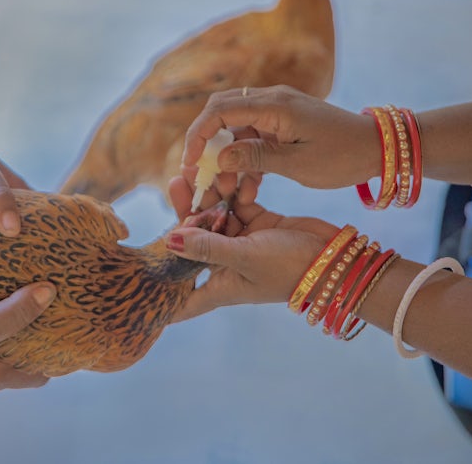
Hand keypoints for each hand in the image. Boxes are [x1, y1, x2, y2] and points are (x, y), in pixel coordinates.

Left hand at [167, 175, 336, 320]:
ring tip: (206, 171)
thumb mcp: (244, 257)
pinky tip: (240, 177)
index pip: (180, 300)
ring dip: (211, 196)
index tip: (135, 286)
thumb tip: (170, 240)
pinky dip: (237, 191)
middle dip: (184, 215)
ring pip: (214, 218)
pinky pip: (238, 205)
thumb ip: (206, 247)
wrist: (336, 258)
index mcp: (218, 286)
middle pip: (192, 242)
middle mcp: (226, 266)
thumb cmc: (290, 269)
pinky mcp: (259, 224)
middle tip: (178, 182)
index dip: (158, 298)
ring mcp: (242, 244)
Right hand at [180, 85, 378, 196]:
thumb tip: (218, 156)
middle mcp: (271, 100)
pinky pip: (254, 136)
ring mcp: (278, 110)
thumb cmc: (343, 156)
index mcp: (273, 106)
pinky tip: (248, 187)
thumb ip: (255, 158)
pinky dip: (246, 159)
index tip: (189, 164)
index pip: (218, 112)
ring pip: (236, 128)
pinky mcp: (284, 123)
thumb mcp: (296, 164)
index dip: (197, 136)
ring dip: (227, 156)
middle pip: (220, 112)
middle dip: (204, 142)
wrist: (380, 148)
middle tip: (198, 172)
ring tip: (226, 188)